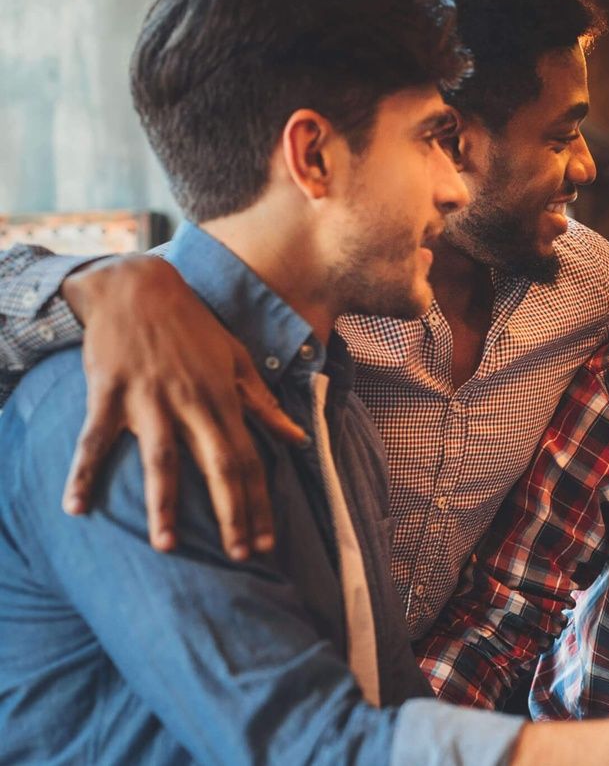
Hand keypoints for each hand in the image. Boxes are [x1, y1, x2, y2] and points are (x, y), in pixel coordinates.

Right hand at [60, 254, 305, 557]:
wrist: (137, 287)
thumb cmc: (192, 327)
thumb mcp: (237, 359)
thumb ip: (264, 404)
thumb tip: (297, 438)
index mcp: (223, 400)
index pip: (249, 459)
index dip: (259, 502)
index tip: (265, 542)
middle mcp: (191, 404)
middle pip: (218, 466)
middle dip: (231, 513)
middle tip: (237, 556)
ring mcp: (149, 399)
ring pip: (161, 459)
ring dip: (164, 504)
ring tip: (169, 547)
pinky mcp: (109, 392)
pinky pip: (95, 440)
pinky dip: (83, 472)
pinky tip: (75, 507)